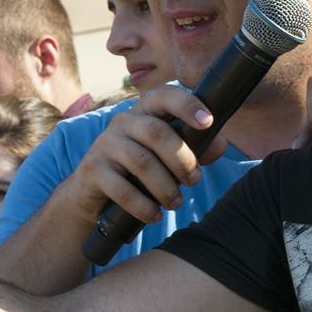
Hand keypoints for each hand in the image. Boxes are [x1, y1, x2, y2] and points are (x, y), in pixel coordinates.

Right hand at [62, 86, 222, 223]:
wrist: (94, 195)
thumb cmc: (140, 171)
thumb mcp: (169, 157)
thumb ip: (196, 149)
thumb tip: (219, 145)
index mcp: (145, 111)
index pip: (165, 95)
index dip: (187, 105)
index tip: (208, 121)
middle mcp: (122, 122)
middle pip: (157, 132)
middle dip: (182, 160)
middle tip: (193, 181)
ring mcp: (104, 144)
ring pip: (142, 162)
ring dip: (166, 187)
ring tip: (175, 202)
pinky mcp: (92, 170)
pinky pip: (123, 190)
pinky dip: (144, 207)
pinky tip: (154, 215)